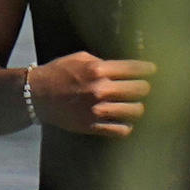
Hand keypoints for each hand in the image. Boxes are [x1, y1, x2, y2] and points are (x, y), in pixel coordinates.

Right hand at [30, 50, 152, 135]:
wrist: (35, 95)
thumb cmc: (58, 73)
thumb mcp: (80, 58)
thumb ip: (103, 62)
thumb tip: (125, 67)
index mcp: (98, 69)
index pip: (135, 69)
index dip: (148, 70)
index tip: (153, 71)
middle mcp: (100, 89)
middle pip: (140, 90)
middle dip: (144, 88)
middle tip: (143, 88)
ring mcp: (97, 110)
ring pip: (136, 111)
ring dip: (137, 107)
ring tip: (134, 106)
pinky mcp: (92, 126)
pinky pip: (122, 130)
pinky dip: (127, 126)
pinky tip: (124, 121)